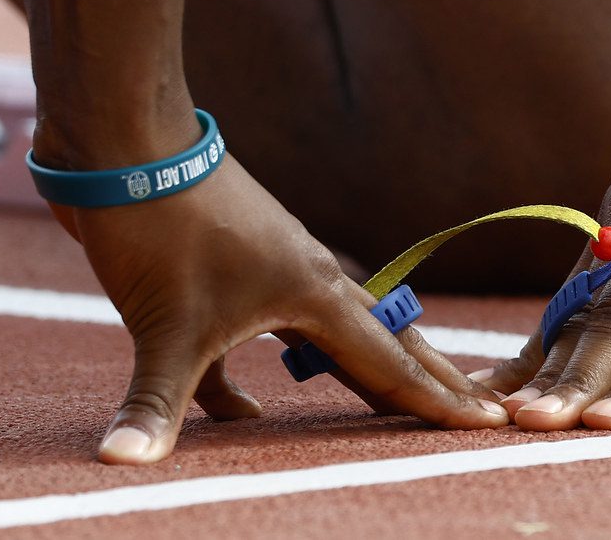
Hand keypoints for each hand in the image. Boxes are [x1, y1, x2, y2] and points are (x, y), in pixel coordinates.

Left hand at [49, 154, 507, 463]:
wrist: (130, 148)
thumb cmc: (160, 229)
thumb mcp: (163, 326)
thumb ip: (157, 401)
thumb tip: (124, 461)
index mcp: (314, 294)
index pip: (390, 363)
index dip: (437, 401)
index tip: (486, 422)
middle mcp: (314, 278)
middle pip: (391, 339)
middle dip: (435, 378)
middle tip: (479, 406)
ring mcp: (286, 264)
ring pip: (349, 326)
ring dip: (381, 362)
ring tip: (405, 394)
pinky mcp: (254, 259)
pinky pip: (299, 320)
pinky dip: (308, 357)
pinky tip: (265, 396)